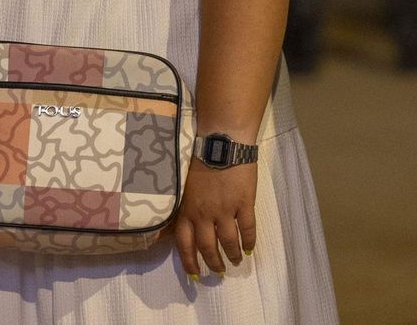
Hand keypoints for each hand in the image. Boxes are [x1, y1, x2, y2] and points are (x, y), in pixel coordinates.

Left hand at [163, 159, 257, 278]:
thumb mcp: (182, 186)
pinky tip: (249, 248)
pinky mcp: (244, 204)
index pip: (185, 243)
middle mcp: (205, 214)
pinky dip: (249, 241)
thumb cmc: (198, 159)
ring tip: (235, 261)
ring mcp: (226, 210)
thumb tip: (167, 230)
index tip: (194, 275)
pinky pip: (248, 229)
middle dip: (213, 263)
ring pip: (229, 241)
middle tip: (218, 271)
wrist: (221, 142)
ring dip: (232, 255)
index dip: (190, 262)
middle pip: (208, 247)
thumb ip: (180, 208)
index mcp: (187, 209)